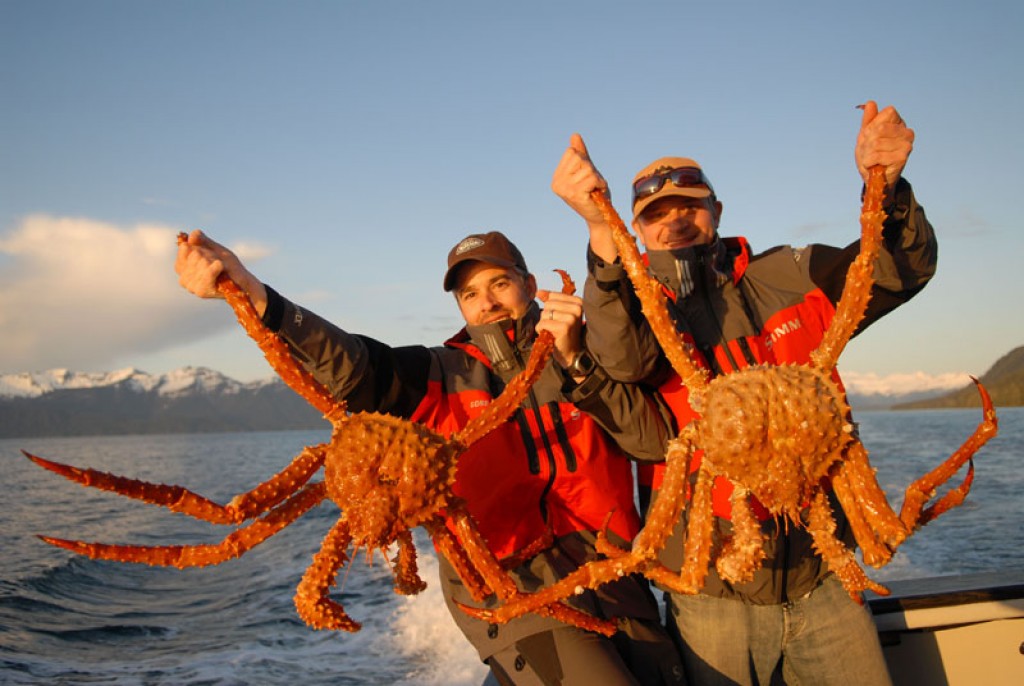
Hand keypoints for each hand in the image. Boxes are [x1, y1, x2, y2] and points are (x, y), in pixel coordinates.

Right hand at [175, 229, 267, 314]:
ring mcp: (191, 286)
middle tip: (219, 264)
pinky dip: (216, 268)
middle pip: (195, 254)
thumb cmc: (228, 266)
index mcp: (183, 268)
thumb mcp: (215, 249)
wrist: (242, 282)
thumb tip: (192, 235)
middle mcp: (184, 279)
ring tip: (221, 270)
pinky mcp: (201, 291)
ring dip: (216, 262)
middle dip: (210, 256)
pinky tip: (220, 265)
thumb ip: (203, 240)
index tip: (211, 253)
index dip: (201, 246)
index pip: (185, 249)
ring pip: (202, 262)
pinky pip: (207, 273)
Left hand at [535, 288, 584, 369]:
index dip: (550, 308)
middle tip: (556, 326)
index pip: (553, 296)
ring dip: (544, 324)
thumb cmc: (565, 332)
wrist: (571, 353)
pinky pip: (543, 323)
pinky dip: (541, 330)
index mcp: (578, 301)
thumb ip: (550, 300)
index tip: (558, 318)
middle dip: (547, 316)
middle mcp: (577, 308)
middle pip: (548, 304)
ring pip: (544, 313)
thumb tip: (538, 292)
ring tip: (553, 331)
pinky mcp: (565, 327)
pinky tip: (549, 335)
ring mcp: (572, 318)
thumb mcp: (560, 312)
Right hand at [552, 134, 618, 262]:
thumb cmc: (594, 194)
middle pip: (579, 158)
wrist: (600, 217)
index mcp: (556, 177)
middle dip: (591, 169)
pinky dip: (600, 183)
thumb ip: (581, 154)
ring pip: (587, 168)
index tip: (586, 177)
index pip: (571, 152)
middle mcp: (557, 183)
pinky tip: (597, 192)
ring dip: (597, 178)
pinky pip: (592, 178)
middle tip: (592, 185)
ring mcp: (565, 190)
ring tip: (595, 190)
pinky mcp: (576, 195)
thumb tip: (574, 135)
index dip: (584, 161)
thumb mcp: (586, 170)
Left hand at [855, 101, 914, 191]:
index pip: (885, 114)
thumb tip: (871, 103)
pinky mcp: (902, 157)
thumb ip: (868, 120)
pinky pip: (877, 155)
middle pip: (878, 129)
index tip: (870, 137)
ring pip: (876, 143)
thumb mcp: (866, 135)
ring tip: (871, 159)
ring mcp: (906, 145)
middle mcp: (907, 132)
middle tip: (868, 151)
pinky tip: (873, 165)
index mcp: (899, 123)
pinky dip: (869, 162)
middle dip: (866, 142)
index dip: (872, 126)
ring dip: (866, 154)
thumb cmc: (871, 154)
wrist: (873, 178)